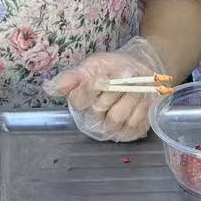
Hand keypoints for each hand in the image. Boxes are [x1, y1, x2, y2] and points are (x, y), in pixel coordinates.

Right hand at [50, 37, 167, 141]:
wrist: (138, 72)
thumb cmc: (112, 69)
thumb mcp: (93, 66)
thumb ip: (75, 76)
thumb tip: (56, 87)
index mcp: (80, 103)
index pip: (79, 100)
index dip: (91, 87)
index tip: (104, 75)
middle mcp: (92, 121)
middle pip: (99, 108)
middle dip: (115, 88)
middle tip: (127, 73)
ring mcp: (111, 130)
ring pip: (116, 117)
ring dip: (130, 97)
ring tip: (137, 84)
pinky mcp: (129, 134)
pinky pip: (134, 123)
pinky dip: (141, 107)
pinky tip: (144, 97)